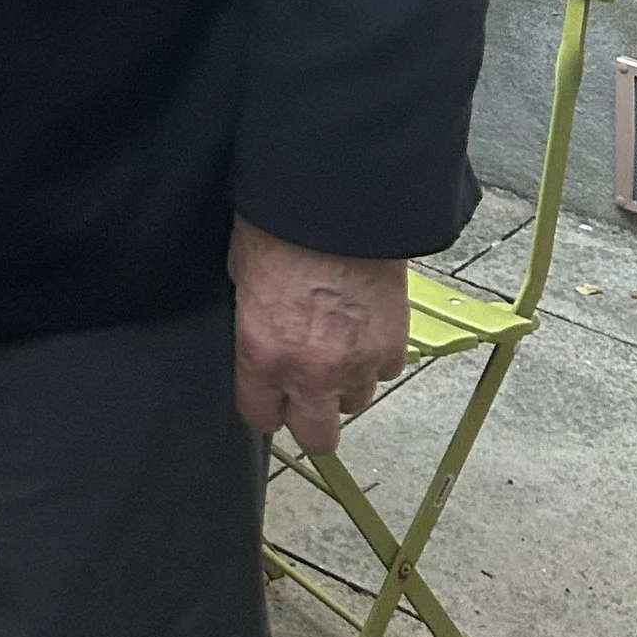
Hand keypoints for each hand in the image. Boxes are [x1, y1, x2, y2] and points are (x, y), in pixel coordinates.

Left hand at [229, 215, 410, 454]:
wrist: (337, 198)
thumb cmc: (280, 223)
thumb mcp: (242, 271)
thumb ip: (253, 317)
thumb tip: (260, 329)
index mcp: (263, 354)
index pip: (261, 417)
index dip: (264, 405)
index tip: (267, 395)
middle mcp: (311, 372)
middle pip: (317, 438)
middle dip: (310, 418)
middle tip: (307, 390)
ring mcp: (358, 363)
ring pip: (355, 402)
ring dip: (345, 383)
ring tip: (337, 345)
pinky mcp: (394, 345)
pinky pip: (386, 371)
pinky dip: (376, 356)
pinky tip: (364, 325)